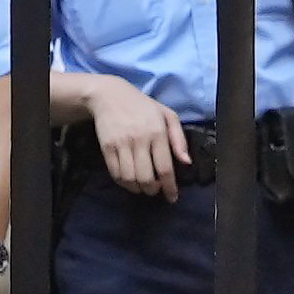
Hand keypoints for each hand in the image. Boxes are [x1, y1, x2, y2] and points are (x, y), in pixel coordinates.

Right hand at [82, 81, 190, 198]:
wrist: (109, 95)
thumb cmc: (143, 106)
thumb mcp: (167, 114)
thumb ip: (178, 138)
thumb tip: (186, 162)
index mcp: (157, 132)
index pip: (164, 168)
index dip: (170, 187)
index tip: (172, 197)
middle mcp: (139, 140)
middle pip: (145, 178)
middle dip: (152, 190)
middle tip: (155, 190)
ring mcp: (121, 144)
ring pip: (129, 179)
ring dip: (137, 189)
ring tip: (142, 187)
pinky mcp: (106, 147)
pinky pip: (115, 173)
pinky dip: (123, 183)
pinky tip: (129, 180)